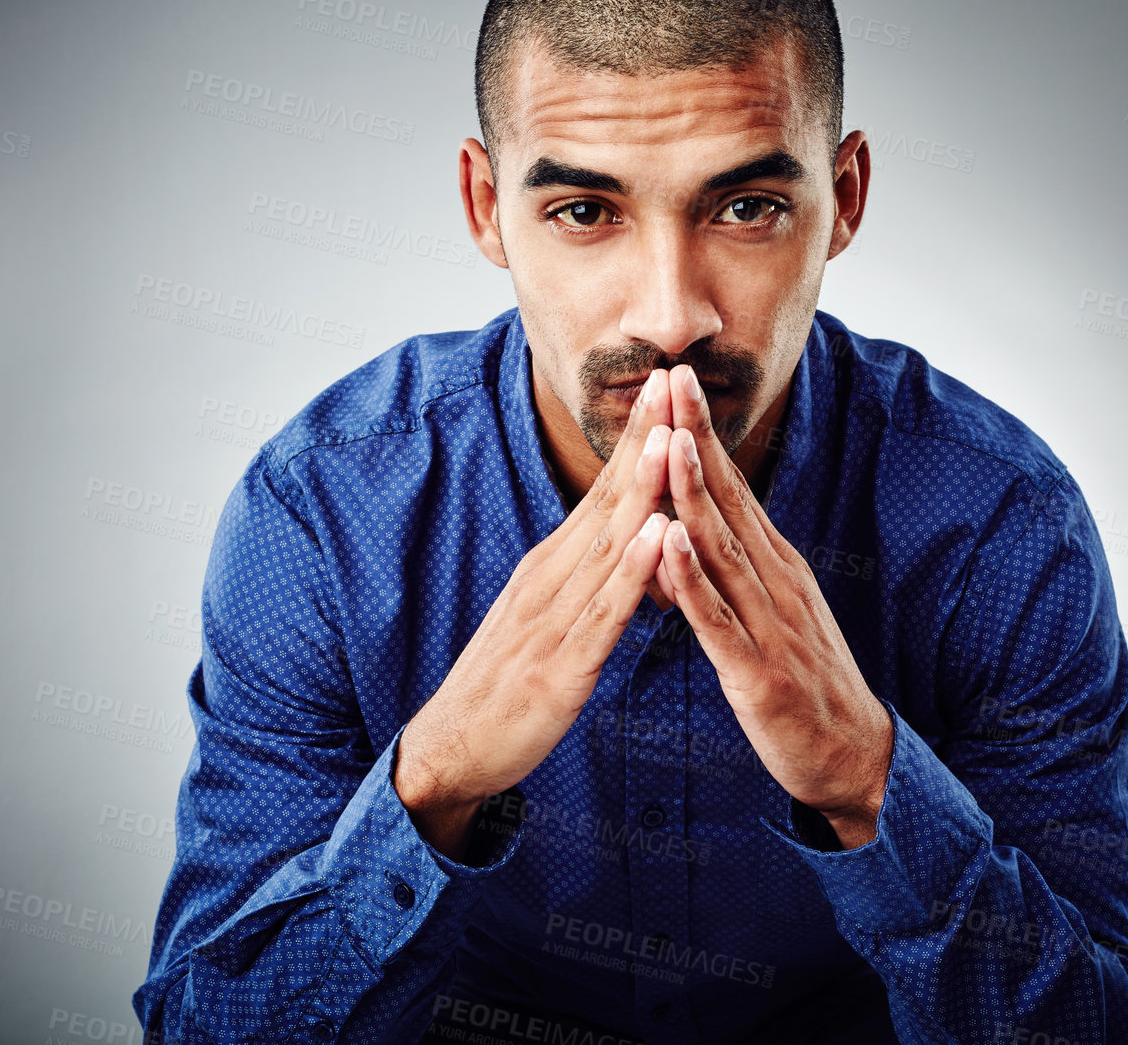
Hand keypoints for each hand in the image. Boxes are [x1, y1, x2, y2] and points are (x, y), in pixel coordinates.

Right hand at [394, 370, 676, 857]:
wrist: (453, 748)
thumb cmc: (507, 681)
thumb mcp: (548, 614)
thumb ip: (585, 573)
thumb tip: (622, 529)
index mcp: (554, 566)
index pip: (604, 489)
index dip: (636, 437)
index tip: (664, 383)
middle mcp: (552, 579)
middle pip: (607, 499)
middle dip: (643, 439)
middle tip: (671, 380)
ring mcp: (554, 619)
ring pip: (608, 545)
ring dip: (643, 489)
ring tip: (673, 438)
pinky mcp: (560, 667)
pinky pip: (603, 614)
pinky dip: (632, 573)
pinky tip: (657, 537)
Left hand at [656, 364, 893, 849]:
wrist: (853, 756)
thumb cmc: (804, 683)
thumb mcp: (772, 611)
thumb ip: (737, 568)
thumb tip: (697, 524)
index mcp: (775, 565)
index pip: (733, 486)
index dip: (703, 433)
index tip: (677, 381)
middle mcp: (776, 581)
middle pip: (729, 499)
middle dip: (697, 438)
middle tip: (672, 379)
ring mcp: (770, 624)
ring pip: (723, 549)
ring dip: (693, 494)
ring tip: (667, 442)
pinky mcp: (758, 672)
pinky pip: (719, 620)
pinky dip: (693, 580)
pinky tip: (670, 545)